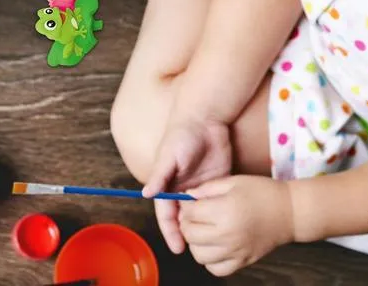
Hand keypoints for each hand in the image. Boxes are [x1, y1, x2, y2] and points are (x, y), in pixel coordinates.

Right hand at [142, 119, 231, 253]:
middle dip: (186, 234)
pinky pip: (215, 202)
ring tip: (209, 243)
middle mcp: (182, 187)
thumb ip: (159, 175)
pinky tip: (221, 226)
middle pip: (182, 217)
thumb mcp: (169, 155)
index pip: (167, 213)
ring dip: (201, 227)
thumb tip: (145, 194)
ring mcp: (200, 185)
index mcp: (168, 183)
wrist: (206, 118)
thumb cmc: (182, 133)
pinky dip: (216, 214)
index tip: (178, 247)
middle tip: (195, 250)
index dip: (170, 231)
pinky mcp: (216, 181)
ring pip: (199, 213)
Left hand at [180, 176, 293, 276]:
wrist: (289, 212)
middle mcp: (228, 235)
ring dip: (196, 243)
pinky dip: (210, 260)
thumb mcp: (233, 181)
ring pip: (199, 256)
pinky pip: (216, 269)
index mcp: (224, 211)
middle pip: (191, 235)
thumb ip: (207, 188)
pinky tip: (214, 245)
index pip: (190, 213)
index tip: (189, 202)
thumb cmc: (262, 192)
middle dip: (186, 224)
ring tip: (203, 230)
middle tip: (193, 215)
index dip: (185, 206)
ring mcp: (236, 251)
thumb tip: (187, 196)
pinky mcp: (243, 262)